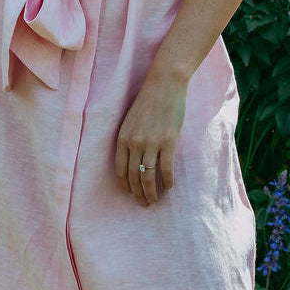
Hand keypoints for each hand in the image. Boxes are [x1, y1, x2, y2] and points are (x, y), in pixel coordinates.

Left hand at [114, 71, 186, 206]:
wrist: (164, 85)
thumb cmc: (148, 102)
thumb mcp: (131, 121)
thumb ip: (130, 140)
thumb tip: (134, 161)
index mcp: (123, 138)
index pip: (120, 170)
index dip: (126, 185)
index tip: (131, 193)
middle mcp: (134, 143)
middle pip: (134, 177)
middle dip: (138, 194)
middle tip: (144, 204)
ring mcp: (151, 143)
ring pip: (148, 177)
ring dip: (151, 193)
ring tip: (155, 201)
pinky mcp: (168, 142)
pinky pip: (166, 169)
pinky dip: (167, 181)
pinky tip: (170, 187)